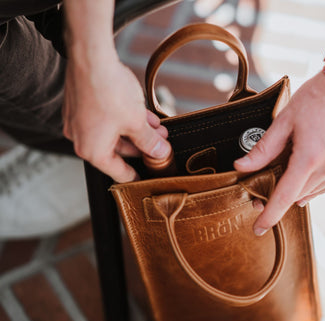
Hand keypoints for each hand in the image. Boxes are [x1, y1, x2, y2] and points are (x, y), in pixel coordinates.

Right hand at [63, 50, 168, 182]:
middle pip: (118, 152)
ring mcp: (79, 122)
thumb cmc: (110, 92)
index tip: (148, 177)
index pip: (119, 173)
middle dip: (143, 146)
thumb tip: (160, 153)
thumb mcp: (136, 122)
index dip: (137, 176)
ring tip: (157, 128)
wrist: (90, 56)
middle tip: (161, 143)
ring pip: (113, 134)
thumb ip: (149, 142)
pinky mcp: (81, 106)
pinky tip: (144, 115)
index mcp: (93, 151)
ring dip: (137, 132)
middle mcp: (82, 140)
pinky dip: (124, 120)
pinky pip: (105, 120)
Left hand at [234, 70, 324, 234]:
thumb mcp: (284, 121)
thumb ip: (263, 149)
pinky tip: (306, 175)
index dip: (270, 215)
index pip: (285, 196)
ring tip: (286, 176)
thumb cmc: (317, 98)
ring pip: (313, 192)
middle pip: (297, 195)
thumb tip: (242, 167)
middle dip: (280, 198)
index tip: (259, 228)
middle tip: (263, 191)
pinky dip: (314, 184)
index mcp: (309, 158)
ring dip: (297, 190)